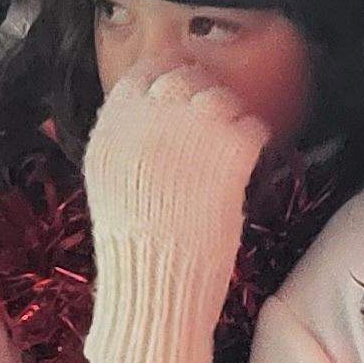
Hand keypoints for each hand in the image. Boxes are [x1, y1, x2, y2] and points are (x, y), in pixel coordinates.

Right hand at [79, 65, 268, 362]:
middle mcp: (150, 119)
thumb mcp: (110, 187)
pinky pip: (252, 126)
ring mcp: (192, 130)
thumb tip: (142, 117)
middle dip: (201, 93)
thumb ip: (123, 144)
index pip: (143, 74)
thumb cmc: (133, 249)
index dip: (166, 78)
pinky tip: (244, 165)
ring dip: (230, 116)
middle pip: (184, 77)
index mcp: (115, 128)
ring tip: (228, 147)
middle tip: (211, 122)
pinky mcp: (229, 150)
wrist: (156, 288)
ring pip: (222, 95)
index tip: (179, 94)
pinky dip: (253, 142)